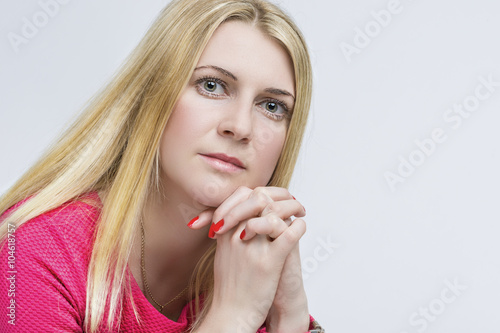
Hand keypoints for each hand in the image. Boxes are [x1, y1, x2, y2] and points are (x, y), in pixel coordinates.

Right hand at [190, 186, 307, 331]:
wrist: (231, 315)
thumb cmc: (230, 288)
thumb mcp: (224, 255)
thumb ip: (232, 235)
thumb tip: (246, 220)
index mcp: (226, 232)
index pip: (242, 196)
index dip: (263, 192)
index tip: (277, 197)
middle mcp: (237, 236)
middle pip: (258, 199)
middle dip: (280, 195)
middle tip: (294, 200)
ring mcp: (252, 248)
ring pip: (274, 212)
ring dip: (293, 207)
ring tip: (301, 211)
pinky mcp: (268, 263)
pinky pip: (288, 234)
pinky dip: (299, 226)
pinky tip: (302, 225)